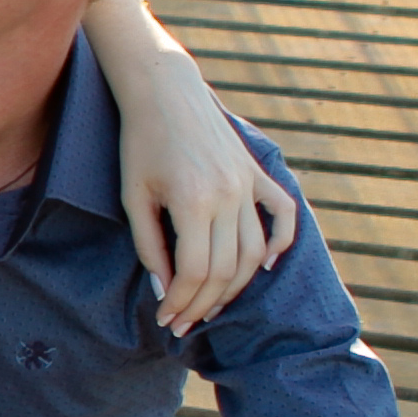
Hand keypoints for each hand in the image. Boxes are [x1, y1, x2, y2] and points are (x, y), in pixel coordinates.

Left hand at [90, 0, 299, 331]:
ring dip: (235, 287)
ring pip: (254, 253)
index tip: (165, 319)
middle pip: (226, 271)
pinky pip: (283, 213)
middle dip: (202, 305)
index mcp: (194, 201)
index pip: (196, 272)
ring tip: (209, 306)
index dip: (180, 302)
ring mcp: (248, 183)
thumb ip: (150, 247)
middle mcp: (229, 195)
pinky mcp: (257, 173)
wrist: (165, 91)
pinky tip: (264, 267)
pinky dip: (280, 243)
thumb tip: (165, 289)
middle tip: (181, 325)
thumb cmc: (140, 143)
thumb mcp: (134, 197)